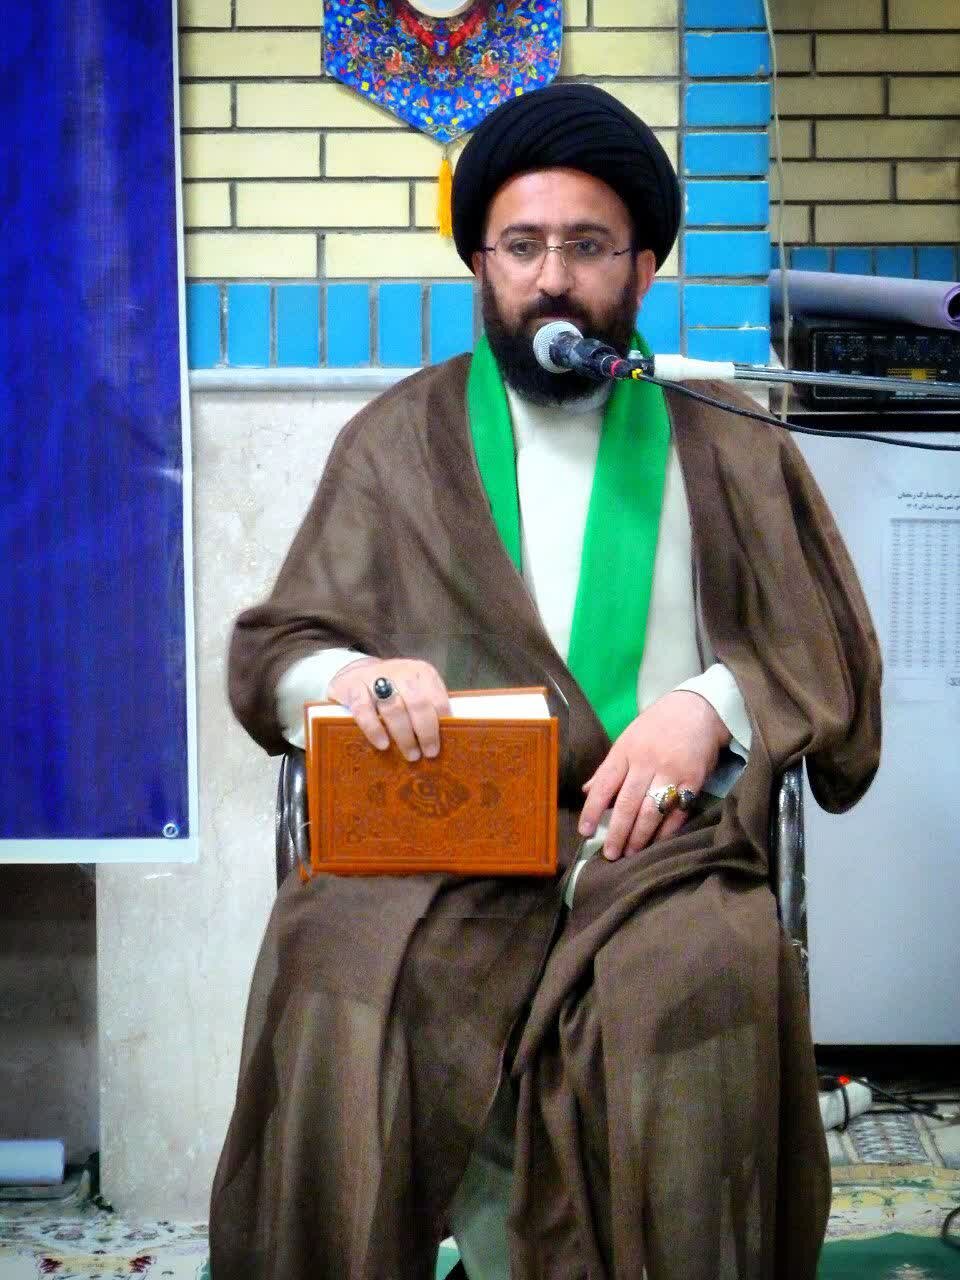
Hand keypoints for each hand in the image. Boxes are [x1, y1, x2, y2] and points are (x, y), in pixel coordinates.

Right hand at [327, 657, 450, 761]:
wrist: (356, 674)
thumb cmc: (394, 690)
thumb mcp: (415, 691)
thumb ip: (429, 707)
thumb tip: (447, 737)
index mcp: (422, 672)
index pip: (437, 697)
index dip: (441, 722)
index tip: (442, 743)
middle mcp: (401, 671)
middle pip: (417, 703)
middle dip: (425, 731)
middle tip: (428, 753)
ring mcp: (376, 678)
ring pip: (393, 708)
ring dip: (404, 735)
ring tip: (411, 754)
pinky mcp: (354, 687)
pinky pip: (363, 709)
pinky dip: (374, 729)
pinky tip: (383, 744)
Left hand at [578, 691, 730, 860]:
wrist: (697, 710)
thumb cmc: (656, 727)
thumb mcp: (627, 740)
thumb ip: (608, 769)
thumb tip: (587, 792)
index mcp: (625, 752)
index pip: (604, 785)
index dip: (592, 810)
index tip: (585, 831)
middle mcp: (646, 762)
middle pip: (627, 803)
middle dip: (617, 832)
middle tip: (609, 854)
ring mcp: (671, 772)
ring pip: (651, 811)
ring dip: (639, 836)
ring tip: (630, 853)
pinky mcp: (693, 781)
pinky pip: (677, 811)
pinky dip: (666, 831)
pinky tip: (656, 843)